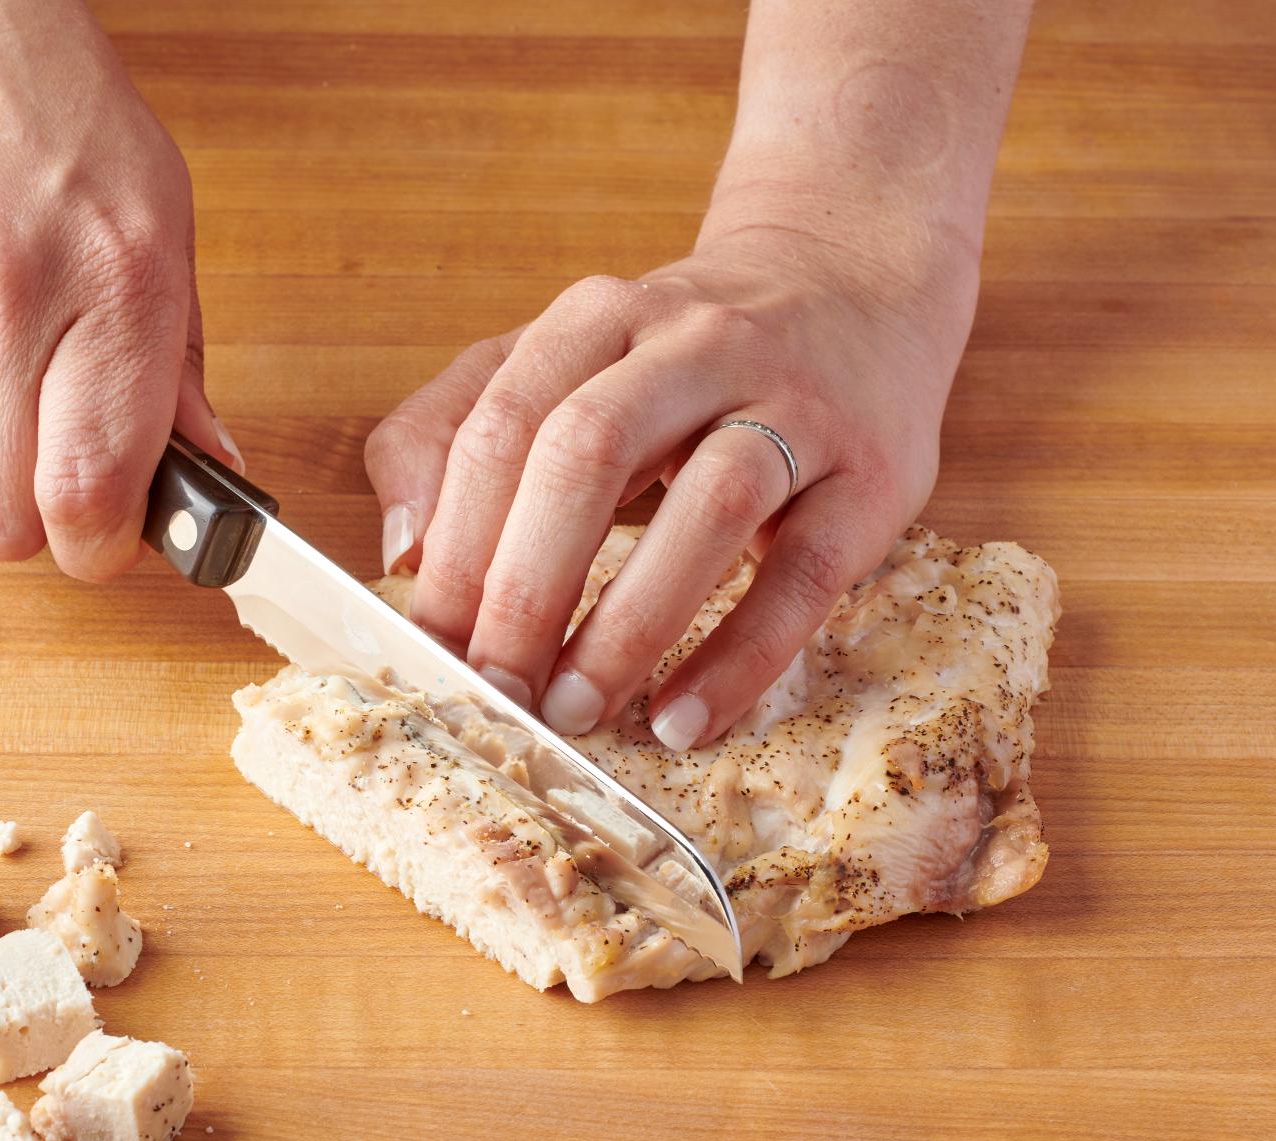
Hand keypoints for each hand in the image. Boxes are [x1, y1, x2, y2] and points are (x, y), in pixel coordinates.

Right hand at [0, 0, 235, 578]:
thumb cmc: (56, 117)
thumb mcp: (164, 225)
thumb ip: (179, 369)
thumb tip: (205, 477)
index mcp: (112, 285)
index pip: (88, 492)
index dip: (100, 548)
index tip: (111, 538)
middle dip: (35, 524)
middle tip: (58, 477)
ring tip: (3, 396)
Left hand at [363, 223, 977, 748]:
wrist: (859, 286)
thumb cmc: (681, 360)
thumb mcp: (562, 363)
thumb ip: (455, 429)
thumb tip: (403, 550)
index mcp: (601, 316)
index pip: (506, 424)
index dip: (458, 542)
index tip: (430, 642)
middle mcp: (698, 344)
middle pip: (590, 452)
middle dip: (526, 585)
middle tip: (494, 687)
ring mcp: (796, 405)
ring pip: (710, 503)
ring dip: (628, 622)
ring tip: (575, 709)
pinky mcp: (871, 477)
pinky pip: (805, 575)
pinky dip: (739, 657)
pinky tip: (682, 718)